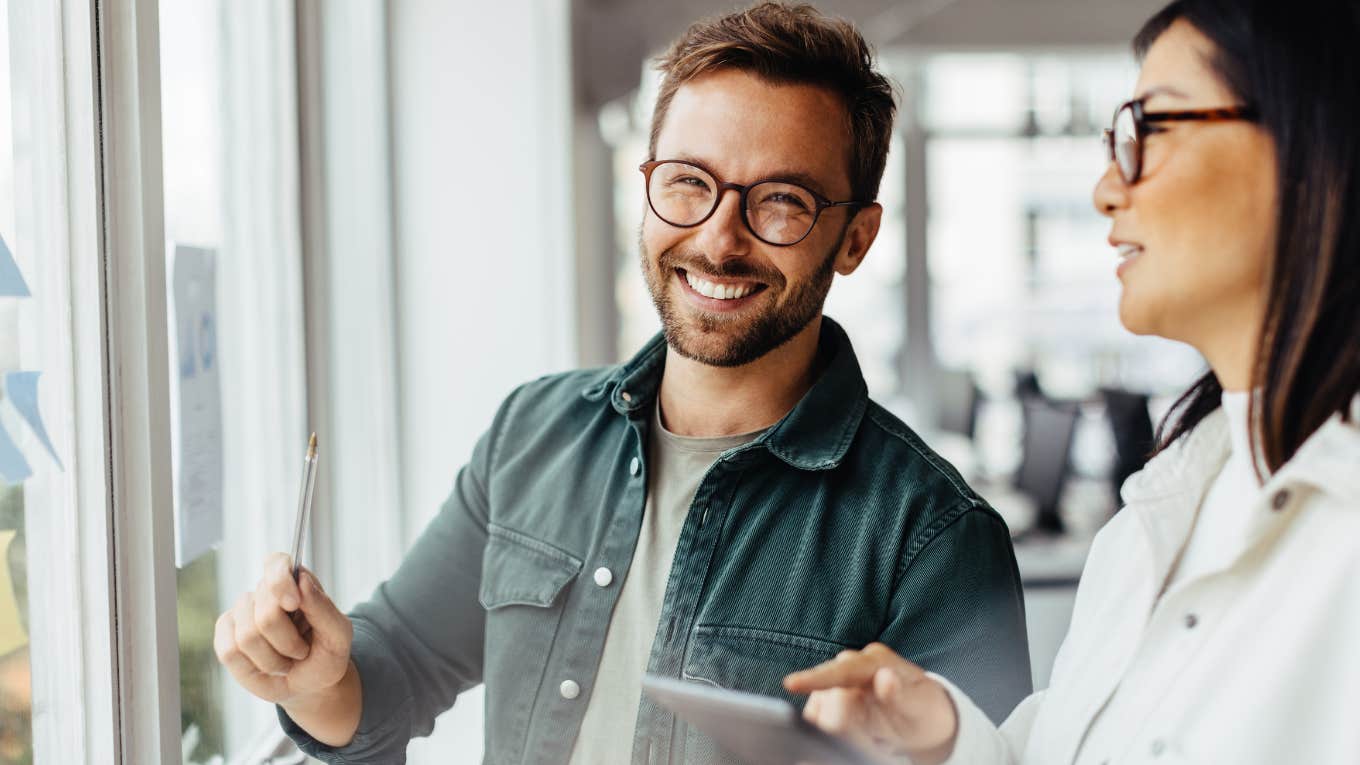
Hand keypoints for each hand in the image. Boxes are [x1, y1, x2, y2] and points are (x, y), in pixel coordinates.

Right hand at [214, 553, 352, 705]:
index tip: (293, 603)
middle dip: (288, 641)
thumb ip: (322, 607)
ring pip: (247, 636)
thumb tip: (301, 580)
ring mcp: (241, 613)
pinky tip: (266, 666)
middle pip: (266, 612)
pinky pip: (229, 652)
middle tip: (301, 651)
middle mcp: (264, 593)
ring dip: (273, 659)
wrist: (310, 684)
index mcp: (295, 582)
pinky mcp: (225, 636)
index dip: (280, 582)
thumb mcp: (338, 634)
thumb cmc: (326, 654)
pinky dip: (253, 668)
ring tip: (286, 660)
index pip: (276, 563)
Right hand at [784, 643, 957, 764]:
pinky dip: (830, 730)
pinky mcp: (829, 697)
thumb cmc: (923, 710)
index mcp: (876, 661)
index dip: (815, 678)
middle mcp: (853, 665)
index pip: (842, 670)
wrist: (923, 718)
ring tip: (873, 737)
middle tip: (873, 740)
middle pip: (828, 694)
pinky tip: (858, 734)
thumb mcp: (919, 708)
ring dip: (840, 729)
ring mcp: (839, 681)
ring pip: (821, 707)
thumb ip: (900, 694)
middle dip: (843, 724)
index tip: (791, 684)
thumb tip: (884, 677)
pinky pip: (818, 716)